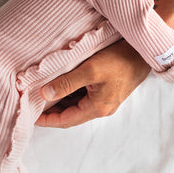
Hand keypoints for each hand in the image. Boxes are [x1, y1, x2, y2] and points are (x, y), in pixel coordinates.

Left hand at [35, 40, 149, 127]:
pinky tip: (62, 84)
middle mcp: (102, 108)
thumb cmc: (119, 60)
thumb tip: (45, 94)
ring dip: (61, 101)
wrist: (142, 52)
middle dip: (52, 111)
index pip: (66, 120)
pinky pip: (85, 97)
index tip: (31, 116)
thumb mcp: (90, 70)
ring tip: (43, 93)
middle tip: (33, 103)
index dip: (47, 120)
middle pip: (71, 115)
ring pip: (77, 105)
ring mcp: (106, 100)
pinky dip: (71, 93)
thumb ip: (67, 83)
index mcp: (97, 108)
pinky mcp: (108, 91)